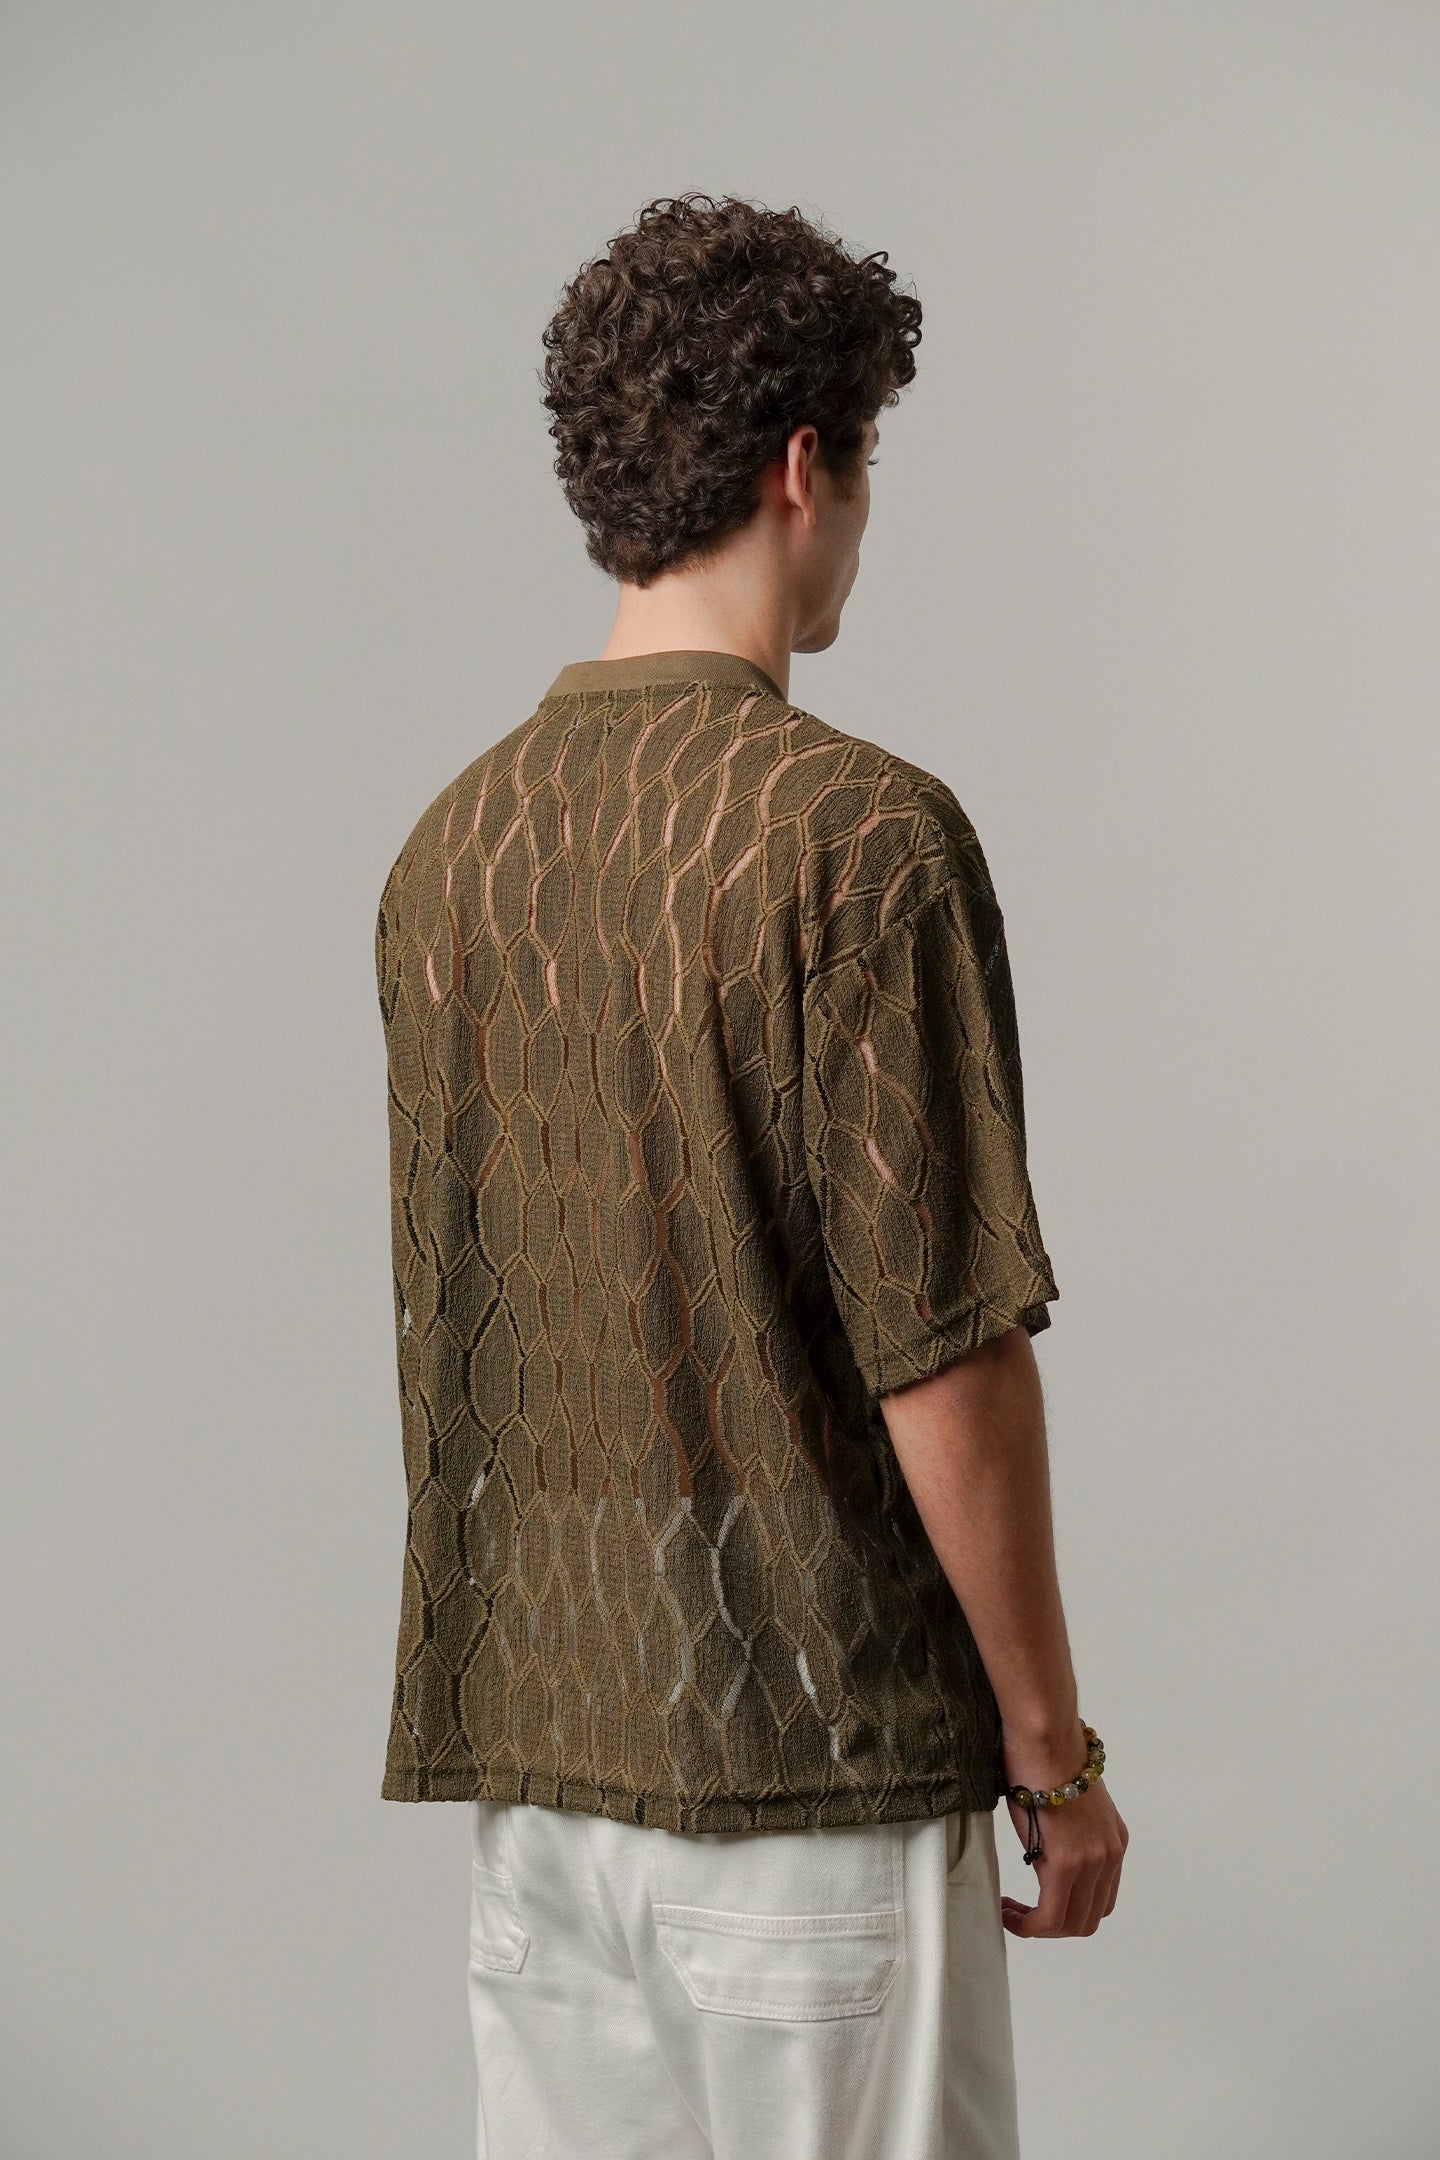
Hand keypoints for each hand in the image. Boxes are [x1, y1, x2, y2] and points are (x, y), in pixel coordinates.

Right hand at [997, 1721, 1128, 1938]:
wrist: (1044, 1734)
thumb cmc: (1044, 1753)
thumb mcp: (1066, 1801)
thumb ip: (1067, 1830)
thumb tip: (1046, 1843)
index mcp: (1113, 1840)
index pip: (1100, 1898)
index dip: (1069, 1909)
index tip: (1037, 1902)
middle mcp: (1110, 1855)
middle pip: (1088, 1918)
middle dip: (1053, 1925)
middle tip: (1020, 1913)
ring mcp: (1092, 1861)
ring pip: (1070, 1924)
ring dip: (1038, 1927)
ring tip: (1011, 1913)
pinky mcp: (1066, 1863)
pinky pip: (1050, 1917)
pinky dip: (1028, 1926)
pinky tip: (1008, 1914)